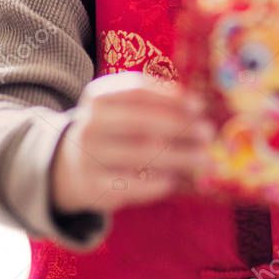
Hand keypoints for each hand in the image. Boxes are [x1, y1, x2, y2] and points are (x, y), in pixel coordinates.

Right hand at [50, 71, 214, 214]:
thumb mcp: (121, 109)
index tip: (199, 105)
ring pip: (141, 154)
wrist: (70, 166)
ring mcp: (89, 157)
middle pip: (141, 122)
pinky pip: (131, 184)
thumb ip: (153, 104)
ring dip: (179, 156)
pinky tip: (175, 180)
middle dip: (179, 127)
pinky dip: (157, 182)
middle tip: (208, 133)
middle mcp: (90, 124)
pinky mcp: (93, 187)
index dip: (170, 97)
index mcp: (99, 97)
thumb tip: (197, 109)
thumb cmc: (111, 131)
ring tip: (204, 159)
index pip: (137, 91)